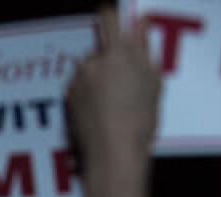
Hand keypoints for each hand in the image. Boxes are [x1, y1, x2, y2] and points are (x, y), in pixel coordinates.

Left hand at [65, 8, 160, 168]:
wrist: (113, 155)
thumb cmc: (138, 122)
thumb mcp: (152, 82)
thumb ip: (144, 47)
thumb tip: (141, 21)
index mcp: (116, 53)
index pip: (108, 16)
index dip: (113, 18)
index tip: (118, 25)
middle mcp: (92, 62)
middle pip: (100, 50)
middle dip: (111, 61)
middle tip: (128, 84)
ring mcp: (77, 80)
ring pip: (89, 70)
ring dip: (99, 79)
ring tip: (116, 106)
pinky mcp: (68, 99)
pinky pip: (80, 88)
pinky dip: (89, 96)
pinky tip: (103, 114)